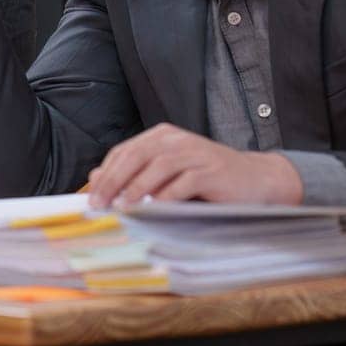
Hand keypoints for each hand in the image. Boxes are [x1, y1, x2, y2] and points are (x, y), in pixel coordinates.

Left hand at [86, 124, 303, 207]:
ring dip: (136, 188)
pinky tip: (154, 209)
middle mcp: (176, 139)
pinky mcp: (212, 171)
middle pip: (136, 156)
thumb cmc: (206, 179)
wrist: (255, 179)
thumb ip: (134, 173)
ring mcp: (195, 153)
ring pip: (158, 166)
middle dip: (114, 181)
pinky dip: (167, 196)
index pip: (125, 151)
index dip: (106, 173)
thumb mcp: (167, 174)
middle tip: (98, 204)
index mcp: (161, 136)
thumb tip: (94, 178)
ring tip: (121, 206)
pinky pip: (184, 182)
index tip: (90, 195)